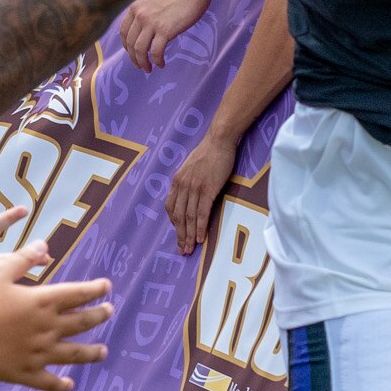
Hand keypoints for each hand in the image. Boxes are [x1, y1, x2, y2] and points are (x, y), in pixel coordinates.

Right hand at [0, 252, 112, 390]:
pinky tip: (69, 384)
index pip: (78, 294)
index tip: (107, 287)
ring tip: (104, 351)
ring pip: (74, 354)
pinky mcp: (25, 373)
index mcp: (42, 301)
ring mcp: (38, 353)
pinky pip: (49, 382)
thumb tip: (45, 245)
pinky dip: (61, 385)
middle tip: (109, 312)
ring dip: (92, 352)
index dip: (96, 290)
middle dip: (99, 316)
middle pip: (82, 322)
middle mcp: (47, 328)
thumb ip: (24, 259)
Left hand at [118, 0, 211, 71]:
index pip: (124, 32)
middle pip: (130, 44)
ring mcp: (151, 23)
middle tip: (141, 66)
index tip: (132, 53)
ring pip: (140, 50)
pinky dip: (157, 61)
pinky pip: (156, 52)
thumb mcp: (153, 0)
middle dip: (134, 58)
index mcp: (135, 8)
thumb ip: (145, 13)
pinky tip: (161, 64)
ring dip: (143, 63)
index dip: (127, 46)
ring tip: (148, 69)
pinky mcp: (165, 30)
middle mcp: (140, 15)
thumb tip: (145, 31)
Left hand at [164, 137, 234, 253]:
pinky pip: (202, 213)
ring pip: (189, 217)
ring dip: (189, 236)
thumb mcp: (191, 166)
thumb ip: (187, 180)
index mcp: (177, 180)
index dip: (174, 222)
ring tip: (189, 249)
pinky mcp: (208, 190)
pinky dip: (200, 228)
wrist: (219, 141)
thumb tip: (188, 193)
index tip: (179, 233)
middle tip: (182, 250)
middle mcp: (182, 185)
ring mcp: (194, 188)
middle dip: (180, 235)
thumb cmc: (209, 152)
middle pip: (178, 216)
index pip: (170, 207)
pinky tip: (200, 238)